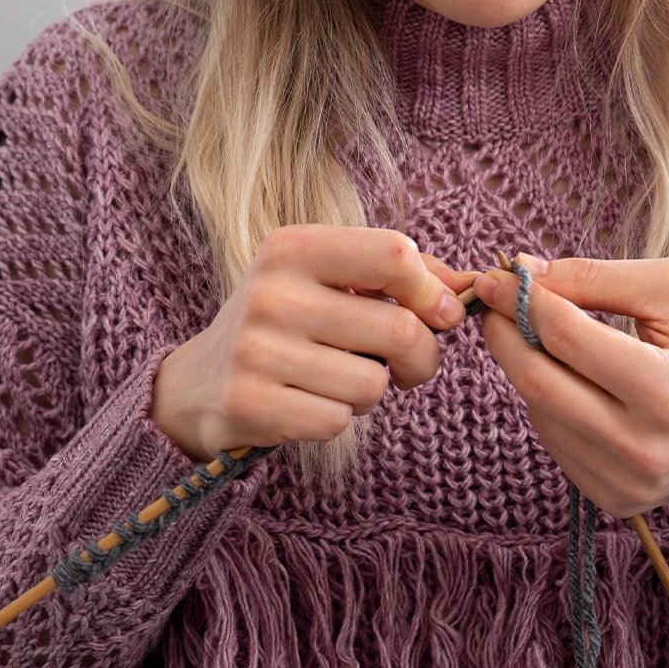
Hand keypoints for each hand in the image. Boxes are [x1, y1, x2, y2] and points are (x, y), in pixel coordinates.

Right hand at [150, 225, 470, 459]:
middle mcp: (272, 292)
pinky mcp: (250, 403)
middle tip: (405, 366)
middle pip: (399, 328)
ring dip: (371, 392)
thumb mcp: (330, 281)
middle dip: (420, 357)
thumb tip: (468, 287)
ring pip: (373, 383)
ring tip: (337, 380)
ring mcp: (256, 349)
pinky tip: (308, 405)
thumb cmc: (287, 324)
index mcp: (293, 246)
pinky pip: (337, 421)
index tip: (437, 314)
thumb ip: (400, 276)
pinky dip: (336, 420)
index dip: (431, 291)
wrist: (200, 382)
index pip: (395, 254)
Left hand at [471, 253, 668, 517]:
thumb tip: (523, 273)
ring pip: (540, 413)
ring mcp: (625, 481)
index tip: (496, 276)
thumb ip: (597, 278)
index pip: (567, 337)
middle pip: (538, 382)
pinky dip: (551, 406)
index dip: (522, 301)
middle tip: (494, 305)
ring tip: (547, 341)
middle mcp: (642, 446)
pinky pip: (555, 442)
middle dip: (505, 336)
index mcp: (668, 391)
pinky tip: (576, 386)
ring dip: (529, 369)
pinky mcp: (612, 500)